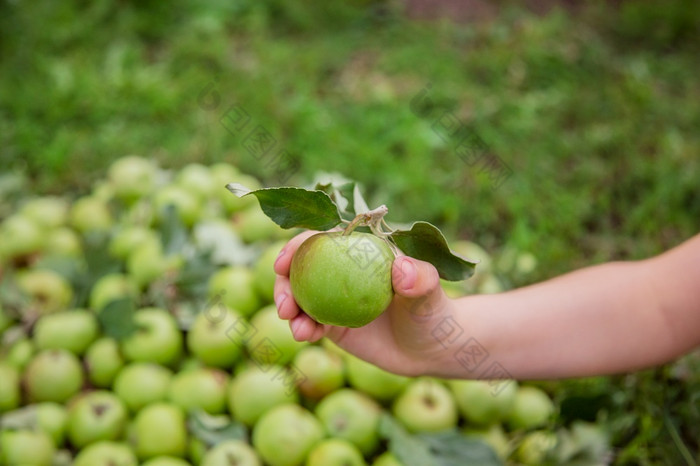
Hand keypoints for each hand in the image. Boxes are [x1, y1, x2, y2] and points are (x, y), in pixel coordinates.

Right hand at [273, 231, 455, 375]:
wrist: (429, 349)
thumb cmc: (433, 312)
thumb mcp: (430, 293)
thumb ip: (421, 278)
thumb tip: (402, 268)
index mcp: (359, 251)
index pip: (324, 239)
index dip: (298, 246)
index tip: (283, 263)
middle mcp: (342, 270)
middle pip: (302, 267)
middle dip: (283, 281)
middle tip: (285, 305)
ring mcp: (334, 297)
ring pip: (300, 296)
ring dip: (289, 307)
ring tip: (297, 327)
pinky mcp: (332, 323)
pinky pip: (311, 322)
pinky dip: (303, 327)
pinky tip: (303, 335)